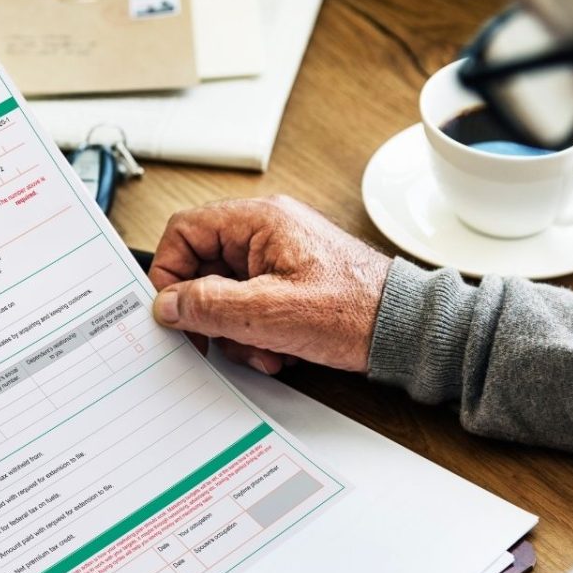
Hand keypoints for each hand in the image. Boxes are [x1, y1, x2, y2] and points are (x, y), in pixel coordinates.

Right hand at [150, 196, 391, 373]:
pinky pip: (250, 305)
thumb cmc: (355, 311)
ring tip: (264, 351)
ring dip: (236, 331)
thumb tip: (167, 305)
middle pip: (203, 268)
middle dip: (211, 314)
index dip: (169, 273)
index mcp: (259, 220)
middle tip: (220, 342)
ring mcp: (278, 256)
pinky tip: (279, 351)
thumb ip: (210, 305)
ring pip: (225, 293)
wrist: (405, 330)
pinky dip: (256, 333)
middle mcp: (266, 231)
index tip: (173, 312)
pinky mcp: (290, 281)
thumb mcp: (269, 313)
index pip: (184, 231)